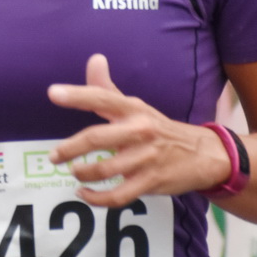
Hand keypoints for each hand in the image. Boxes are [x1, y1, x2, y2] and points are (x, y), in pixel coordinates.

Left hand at [47, 54, 234, 206]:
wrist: (203, 154)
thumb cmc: (158, 128)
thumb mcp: (136, 106)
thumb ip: (108, 88)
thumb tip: (94, 59)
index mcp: (132, 109)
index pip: (101, 97)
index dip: (76, 95)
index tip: (52, 93)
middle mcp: (139, 131)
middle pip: (96, 138)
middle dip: (69, 148)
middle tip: (53, 156)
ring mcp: (145, 158)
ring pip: (104, 170)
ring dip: (82, 174)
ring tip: (75, 172)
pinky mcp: (150, 182)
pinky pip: (117, 196)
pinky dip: (96, 198)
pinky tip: (85, 193)